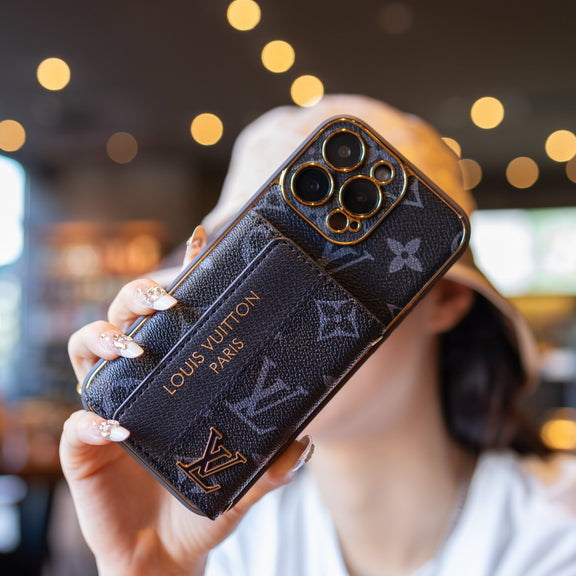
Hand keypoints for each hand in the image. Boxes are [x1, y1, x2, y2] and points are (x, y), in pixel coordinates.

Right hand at [61, 226, 313, 575]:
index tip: (202, 242)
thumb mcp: (244, 476)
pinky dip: (93, 422)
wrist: (170, 555)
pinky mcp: (83, 448)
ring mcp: (107, 408)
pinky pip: (77, 424)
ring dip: (105, 338)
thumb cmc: (203, 501)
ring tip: (137, 348)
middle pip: (122, 315)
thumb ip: (272, 461)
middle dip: (138, 296)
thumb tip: (303, 440)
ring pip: (85, 349)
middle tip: (166, 299)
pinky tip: (118, 428)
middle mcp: (137, 381)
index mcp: (173, 375)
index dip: (181, 275)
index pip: (172, 315)